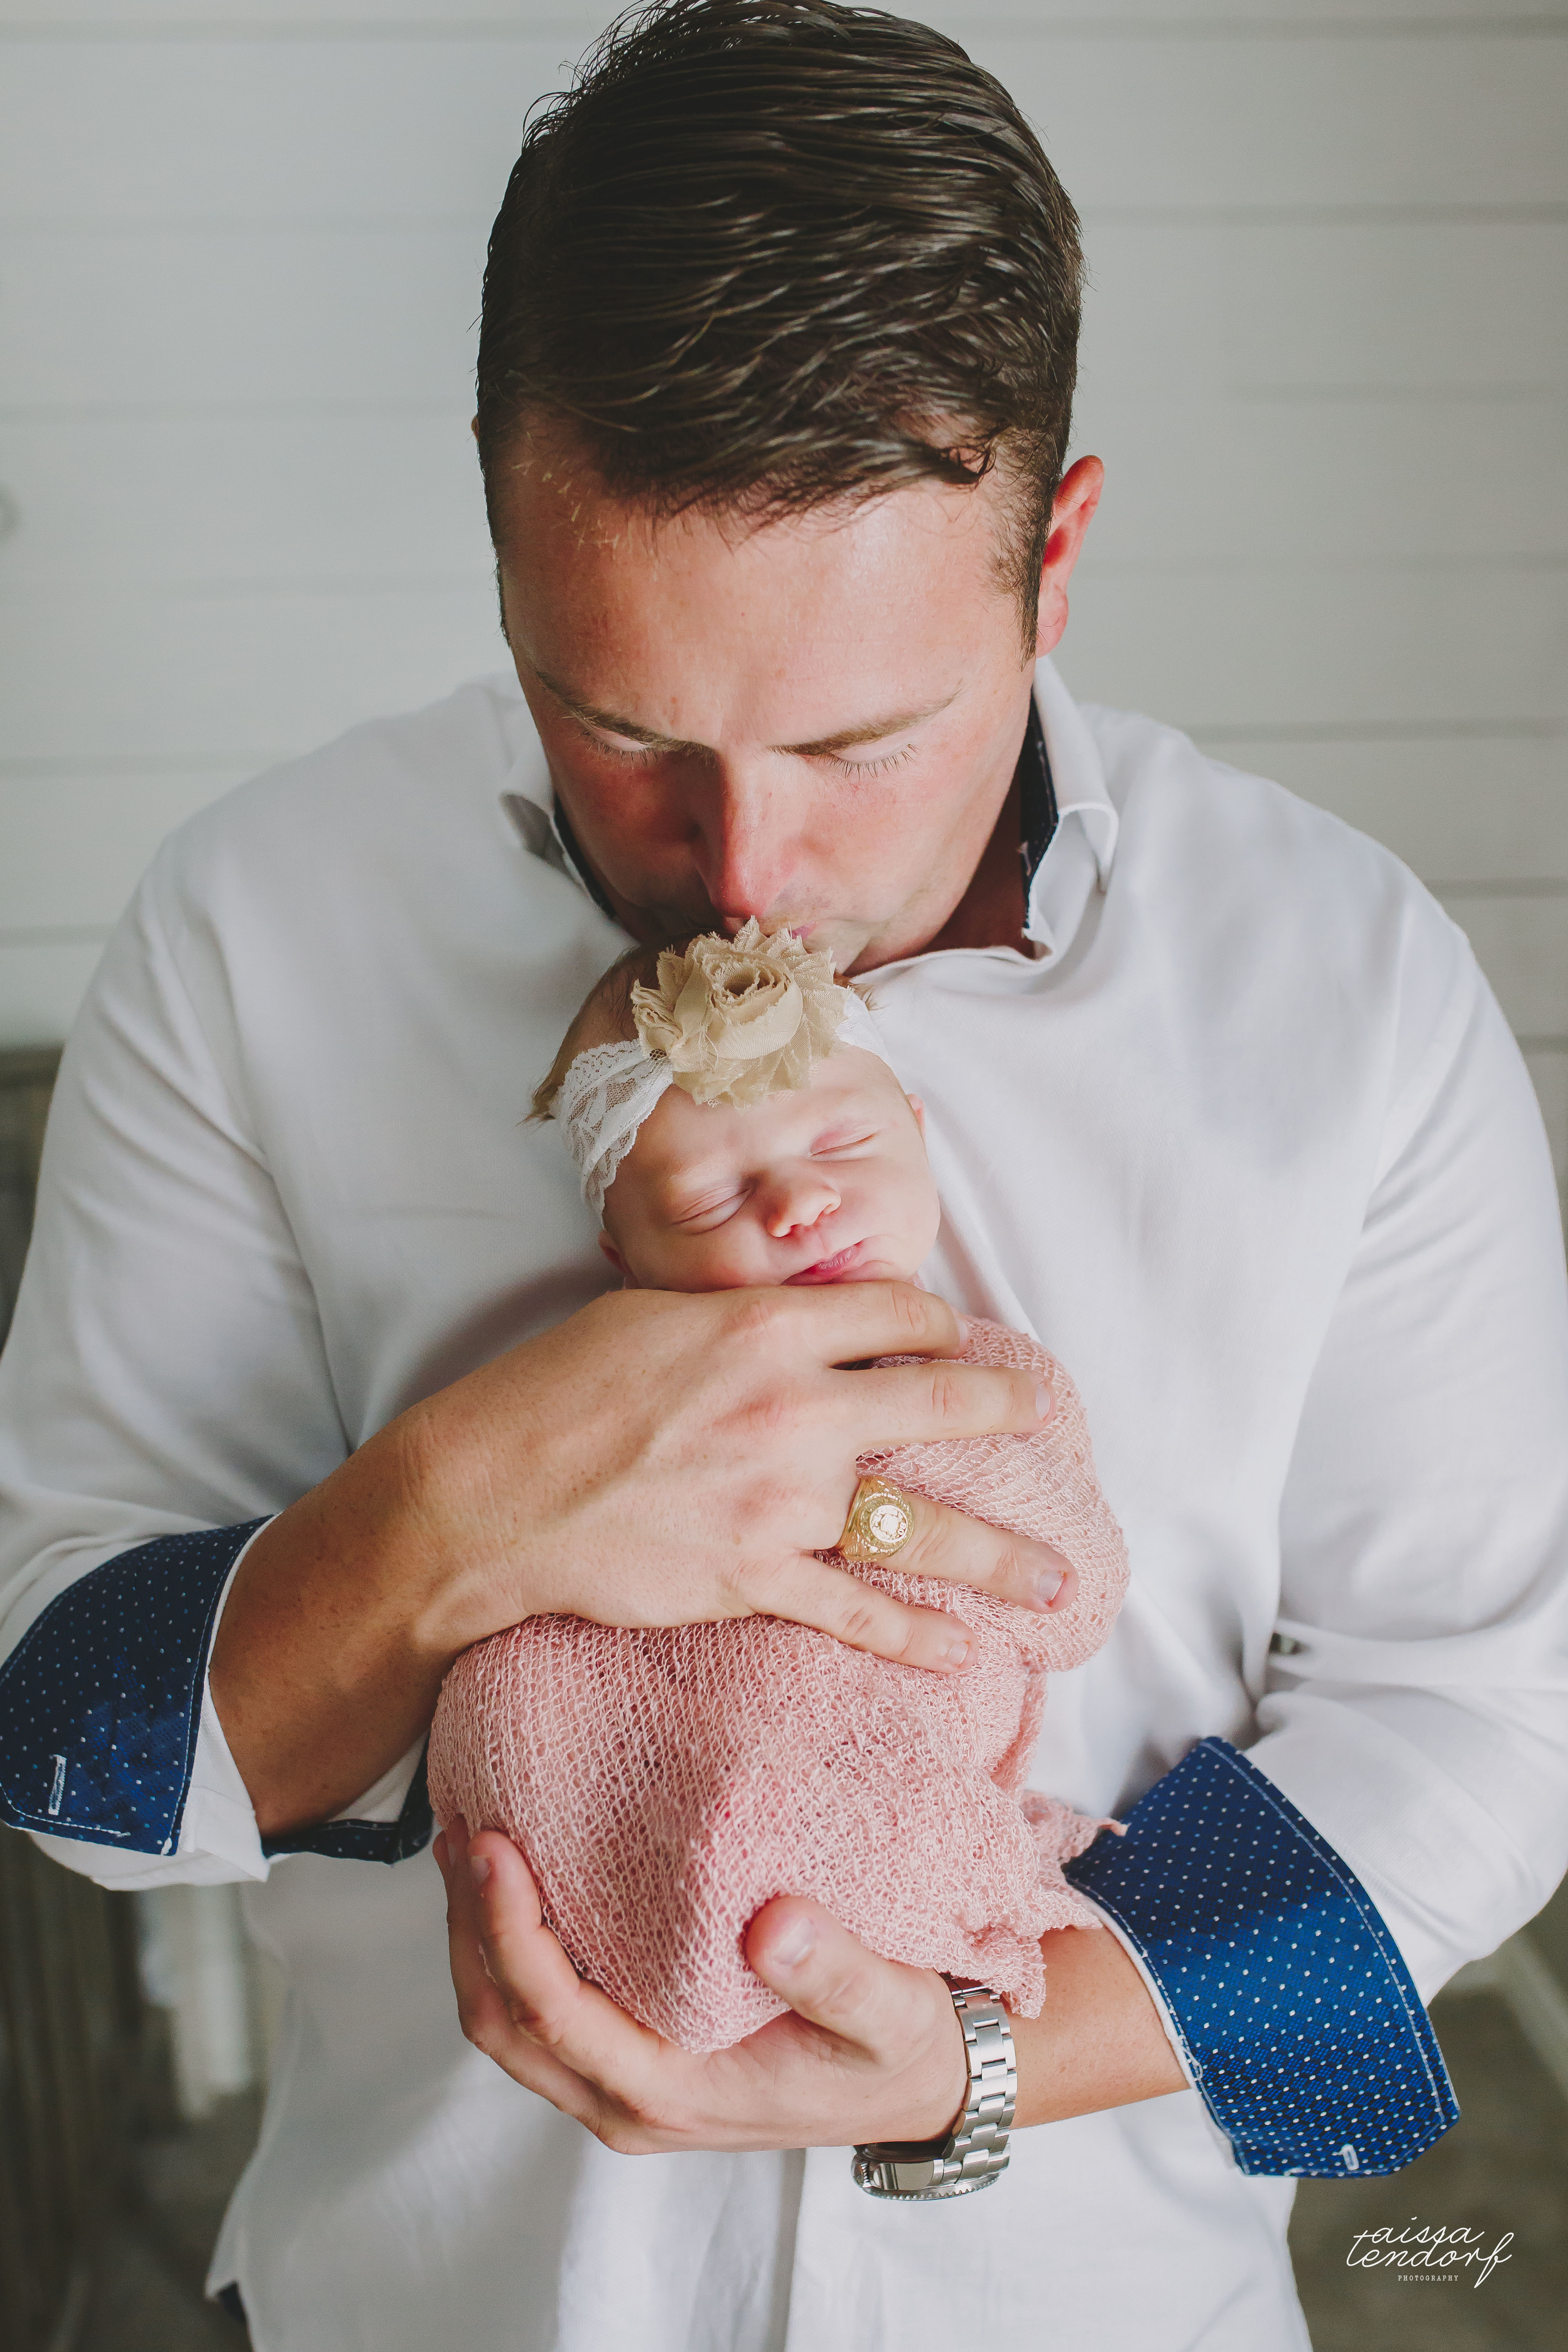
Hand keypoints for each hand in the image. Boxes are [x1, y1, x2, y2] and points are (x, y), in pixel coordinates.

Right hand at [412, 1282, 1065, 1666]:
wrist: (486, 1496)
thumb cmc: (550, 1394)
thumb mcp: (648, 1317)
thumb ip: (737, 1318)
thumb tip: (791, 1316)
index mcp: (767, 1328)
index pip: (897, 1314)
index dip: (938, 1326)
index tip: (956, 1342)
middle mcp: (794, 1408)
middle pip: (942, 1402)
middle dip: (1009, 1410)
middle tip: (1046, 1419)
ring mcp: (780, 1499)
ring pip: (920, 1525)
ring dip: (997, 1555)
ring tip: (1054, 1576)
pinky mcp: (753, 1578)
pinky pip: (858, 1613)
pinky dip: (916, 1638)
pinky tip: (963, 1652)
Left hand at [435, 1819, 1188, 2148]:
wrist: (918, 2081)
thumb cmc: (898, 2045)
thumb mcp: (887, 2012)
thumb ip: (835, 1973)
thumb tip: (770, 1923)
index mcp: (671, 2093)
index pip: (549, 2015)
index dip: (508, 1932)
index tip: (490, 1845)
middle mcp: (629, 2100)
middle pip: (501, 2023)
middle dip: (465, 1928)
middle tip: (457, 1823)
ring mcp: (624, 2083)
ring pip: (508, 2020)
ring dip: (476, 1935)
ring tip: (464, 1838)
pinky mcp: (634, 2051)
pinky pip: (542, 2008)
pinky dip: (511, 1945)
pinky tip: (517, 1875)